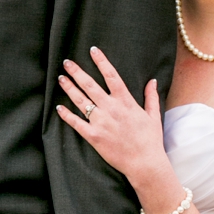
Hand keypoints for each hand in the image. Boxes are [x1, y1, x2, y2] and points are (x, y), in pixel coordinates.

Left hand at [56, 47, 166, 186]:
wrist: (145, 163)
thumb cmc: (150, 140)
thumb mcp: (154, 115)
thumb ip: (151, 96)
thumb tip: (152, 80)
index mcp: (125, 101)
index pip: (111, 75)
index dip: (101, 61)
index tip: (93, 50)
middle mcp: (111, 108)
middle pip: (90, 85)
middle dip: (77, 72)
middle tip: (67, 62)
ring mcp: (101, 122)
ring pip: (81, 101)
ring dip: (69, 88)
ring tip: (61, 79)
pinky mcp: (94, 136)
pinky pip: (76, 123)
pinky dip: (67, 115)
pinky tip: (59, 107)